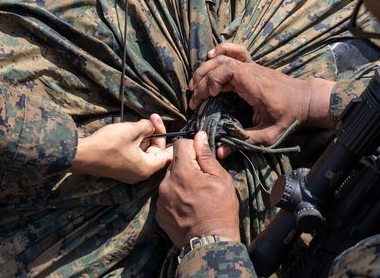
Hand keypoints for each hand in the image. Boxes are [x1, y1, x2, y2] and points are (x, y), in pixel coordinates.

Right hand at [72, 113, 172, 183]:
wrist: (83, 155)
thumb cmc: (109, 144)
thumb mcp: (132, 130)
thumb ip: (147, 127)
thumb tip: (151, 127)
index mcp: (147, 168)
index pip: (167, 155)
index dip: (168, 138)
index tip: (166, 125)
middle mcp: (140, 174)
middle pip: (155, 153)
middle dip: (154, 134)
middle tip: (150, 118)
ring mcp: (130, 173)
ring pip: (144, 153)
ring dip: (143, 138)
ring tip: (137, 124)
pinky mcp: (120, 170)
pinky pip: (134, 156)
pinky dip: (135, 144)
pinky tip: (129, 132)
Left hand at [156, 131, 240, 246]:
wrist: (211, 243)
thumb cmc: (221, 209)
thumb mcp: (221, 178)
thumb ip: (206, 155)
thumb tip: (199, 136)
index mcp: (182, 172)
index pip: (180, 144)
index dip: (192, 147)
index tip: (201, 158)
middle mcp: (166, 183)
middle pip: (174, 163)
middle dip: (186, 167)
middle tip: (201, 181)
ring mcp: (160, 199)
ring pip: (169, 180)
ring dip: (180, 183)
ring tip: (195, 197)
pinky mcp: (158, 213)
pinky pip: (165, 196)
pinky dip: (174, 198)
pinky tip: (187, 207)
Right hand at [189, 43, 335, 157]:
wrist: (306, 100)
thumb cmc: (290, 117)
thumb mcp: (269, 135)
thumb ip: (244, 141)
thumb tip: (220, 153)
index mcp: (255, 86)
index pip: (230, 70)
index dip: (215, 79)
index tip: (211, 96)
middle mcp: (252, 72)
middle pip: (221, 64)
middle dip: (203, 80)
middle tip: (194, 100)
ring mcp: (252, 66)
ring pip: (224, 58)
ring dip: (206, 69)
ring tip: (194, 87)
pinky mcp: (253, 65)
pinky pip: (236, 51)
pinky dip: (222, 50)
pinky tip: (211, 56)